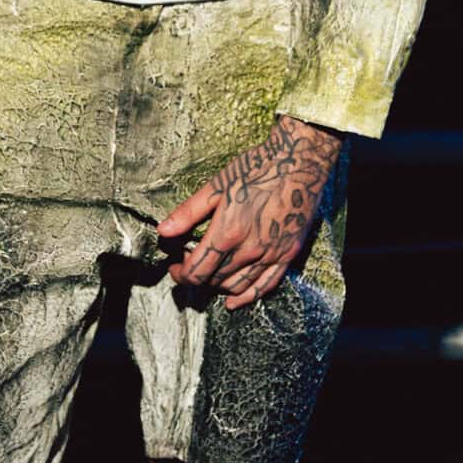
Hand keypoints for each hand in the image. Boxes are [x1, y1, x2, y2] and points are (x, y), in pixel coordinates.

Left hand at [158, 116, 342, 311]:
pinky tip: (234, 301)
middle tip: (190, 264)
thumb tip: (163, 231)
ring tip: (209, 275)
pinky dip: (247, 297)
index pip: (196, 271)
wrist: (299, 161)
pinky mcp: (288, 254)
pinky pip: (265, 286)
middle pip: (214, 280)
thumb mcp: (216, 186)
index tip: (175, 267)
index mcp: (228, 233)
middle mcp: (249, 250)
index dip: (180, 275)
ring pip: (237, 286)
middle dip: (197, 277)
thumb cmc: (256, 169)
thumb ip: (188, 212)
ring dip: (218, 286)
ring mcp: (271, 255)